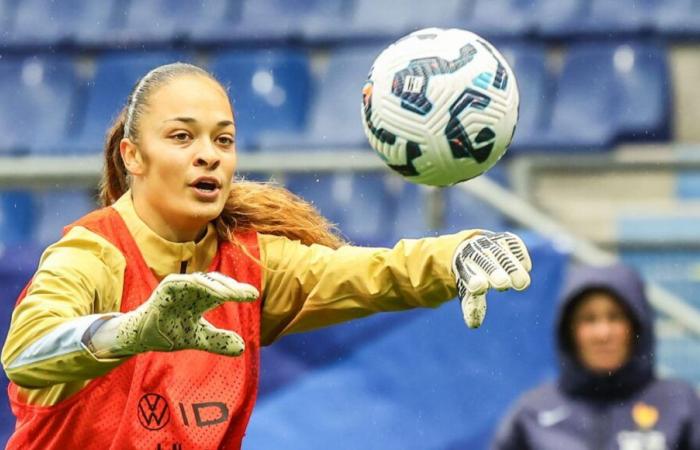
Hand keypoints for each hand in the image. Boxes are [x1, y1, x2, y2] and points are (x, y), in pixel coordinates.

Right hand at [92, 272, 258, 356]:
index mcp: (202, 298)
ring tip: (231, 294)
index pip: (223, 291)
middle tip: (248, 294)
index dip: (238, 292)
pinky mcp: (166, 288)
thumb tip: (242, 347)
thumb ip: (218, 341)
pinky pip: (183, 282)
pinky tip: (211, 293)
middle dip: (232, 287)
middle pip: (216, 283)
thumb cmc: (170, 333)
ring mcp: (179, 286)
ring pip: (202, 280)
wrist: (142, 337)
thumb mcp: (198, 338)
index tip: (254, 295)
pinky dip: (197, 285)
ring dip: (217, 286)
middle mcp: (193, 290)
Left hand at [452, 231, 531, 327]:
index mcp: (462, 266)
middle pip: (484, 261)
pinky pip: (513, 244)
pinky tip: (525, 267)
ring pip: (500, 254)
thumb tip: (474, 324)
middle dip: (493, 271)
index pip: (467, 273)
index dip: (473, 279)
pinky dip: (520, 255)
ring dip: (511, 267)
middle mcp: (474, 251)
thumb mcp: (468, 291)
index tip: (479, 287)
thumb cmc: (472, 276)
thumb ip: (472, 305)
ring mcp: (490, 243)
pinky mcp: (505, 239)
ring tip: (522, 284)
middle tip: (503, 284)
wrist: (471, 249)